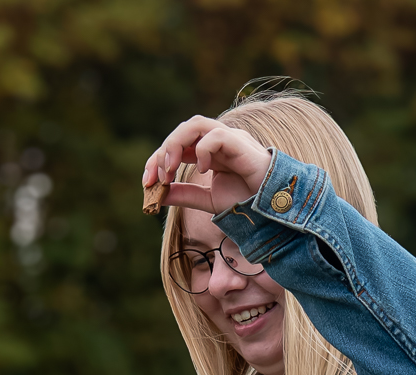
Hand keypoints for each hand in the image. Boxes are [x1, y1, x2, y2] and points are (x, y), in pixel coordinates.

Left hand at [144, 117, 272, 214]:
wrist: (269, 207)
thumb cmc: (243, 200)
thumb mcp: (206, 200)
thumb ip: (183, 194)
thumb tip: (157, 196)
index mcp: (207, 152)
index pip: (177, 145)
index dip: (157, 160)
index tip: (146, 183)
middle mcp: (216, 141)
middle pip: (183, 130)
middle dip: (162, 152)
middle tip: (155, 177)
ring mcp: (229, 139)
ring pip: (196, 124)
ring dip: (176, 145)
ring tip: (170, 169)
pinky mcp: (240, 143)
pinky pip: (216, 135)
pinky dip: (203, 150)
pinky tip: (202, 170)